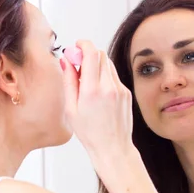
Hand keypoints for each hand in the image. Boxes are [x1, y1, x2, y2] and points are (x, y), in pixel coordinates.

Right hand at [61, 40, 133, 160]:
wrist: (113, 148)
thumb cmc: (90, 133)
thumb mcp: (71, 109)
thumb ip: (69, 81)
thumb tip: (66, 61)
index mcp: (92, 90)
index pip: (91, 53)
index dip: (83, 44)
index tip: (76, 46)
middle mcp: (109, 87)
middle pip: (101, 55)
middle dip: (88, 53)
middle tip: (78, 63)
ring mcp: (120, 89)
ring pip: (108, 64)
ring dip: (96, 65)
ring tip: (87, 81)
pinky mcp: (126, 93)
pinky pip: (114, 76)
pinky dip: (104, 76)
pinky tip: (98, 92)